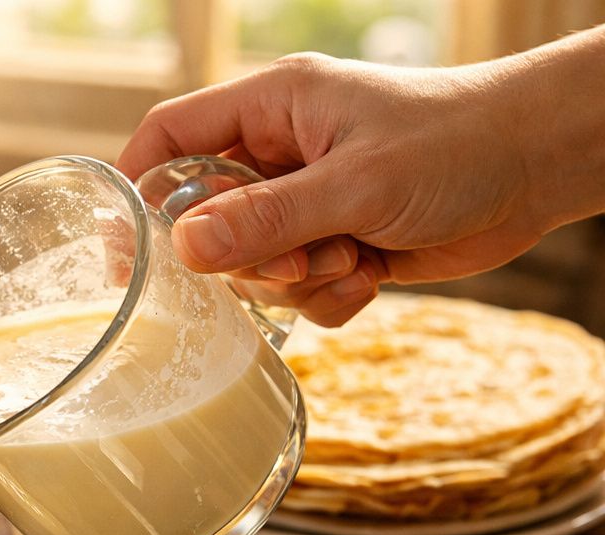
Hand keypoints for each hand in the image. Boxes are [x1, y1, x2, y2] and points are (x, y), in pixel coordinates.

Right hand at [117, 30, 604, 325]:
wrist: (540, 165)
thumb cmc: (455, 143)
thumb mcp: (355, 183)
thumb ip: (268, 218)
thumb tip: (185, 248)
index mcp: (271, 107)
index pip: (171, 138)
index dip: (138, 190)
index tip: (125, 252)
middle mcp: (280, 153)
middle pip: (207, 218)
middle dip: (246, 256)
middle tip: (295, 258)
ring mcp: (307, 201)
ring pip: (253, 265)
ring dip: (295, 280)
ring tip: (351, 259)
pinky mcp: (337, 242)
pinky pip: (298, 291)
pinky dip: (329, 296)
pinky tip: (372, 276)